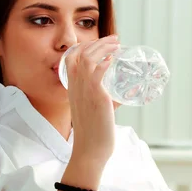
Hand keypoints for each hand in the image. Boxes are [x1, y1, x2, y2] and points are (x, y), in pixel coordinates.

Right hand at [64, 35, 120, 165]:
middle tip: (114, 39)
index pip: (71, 59)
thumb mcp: (93, 111)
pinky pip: (97, 73)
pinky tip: (113, 59)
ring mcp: (85, 91)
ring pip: (88, 59)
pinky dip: (104, 62)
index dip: (84, 46)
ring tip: (117, 44)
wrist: (90, 151)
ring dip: (103, 47)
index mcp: (72, 89)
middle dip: (98, 42)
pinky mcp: (96, 97)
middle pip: (80, 54)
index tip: (99, 44)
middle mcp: (75, 87)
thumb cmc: (93, 135)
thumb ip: (103, 101)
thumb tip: (120, 97)